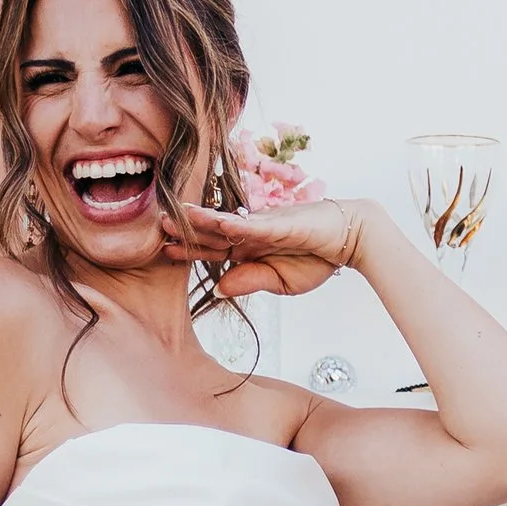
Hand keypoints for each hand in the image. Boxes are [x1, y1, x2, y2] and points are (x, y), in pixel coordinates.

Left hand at [163, 198, 368, 301]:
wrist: (349, 239)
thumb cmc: (318, 257)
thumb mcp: (281, 281)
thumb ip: (250, 282)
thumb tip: (219, 288)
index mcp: (250, 249)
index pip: (213, 250)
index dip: (189, 250)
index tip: (164, 251)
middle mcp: (250, 233)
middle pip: (211, 233)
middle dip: (185, 231)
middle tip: (157, 226)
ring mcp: (261, 225)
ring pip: (223, 221)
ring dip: (199, 220)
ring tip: (174, 216)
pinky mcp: (276, 222)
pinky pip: (250, 223)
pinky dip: (231, 223)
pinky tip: (213, 221)